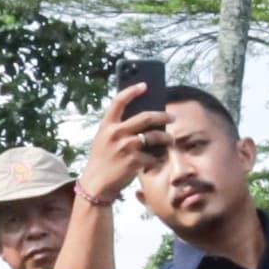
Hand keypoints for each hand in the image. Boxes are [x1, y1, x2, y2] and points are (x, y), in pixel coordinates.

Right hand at [76, 82, 164, 206]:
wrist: (96, 184)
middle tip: (172, 117)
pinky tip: (157, 161)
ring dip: (167, 138)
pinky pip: (154, 156)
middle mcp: (116, 133)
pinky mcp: (134, 161)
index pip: (118, 101)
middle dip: (163, 116)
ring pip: (155, 136)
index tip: (144, 85)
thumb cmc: (103, 160)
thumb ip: (118, 128)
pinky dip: (158, 159)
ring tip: (171, 140)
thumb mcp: (104, 140)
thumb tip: (145, 119)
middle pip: (146, 117)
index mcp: (107, 126)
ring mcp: (126, 147)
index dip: (132, 91)